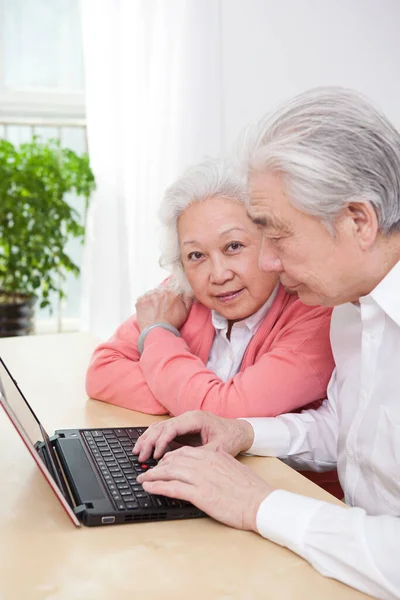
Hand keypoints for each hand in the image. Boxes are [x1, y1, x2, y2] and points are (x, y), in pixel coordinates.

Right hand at [133, 410, 254, 460]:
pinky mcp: (183, 429)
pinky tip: (146, 449)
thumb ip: (200, 455)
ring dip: (147, 439)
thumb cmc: (232, 438)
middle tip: (139, 456)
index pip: (171, 427)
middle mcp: (187, 417)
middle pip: (161, 426)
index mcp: (195, 419)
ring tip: (137, 452)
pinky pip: (164, 432)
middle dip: (149, 441)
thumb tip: (183, 465)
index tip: (154, 456)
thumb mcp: (218, 449)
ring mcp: (184, 422)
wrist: (241, 431)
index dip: (160, 441)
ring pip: (160, 427)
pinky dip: (153, 440)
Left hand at [135, 288, 191, 331]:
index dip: (169, 296)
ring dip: (152, 300)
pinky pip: (142, 299)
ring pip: (151, 294)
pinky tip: (148, 312)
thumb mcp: (185, 312)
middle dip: (161, 297)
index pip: (171, 287)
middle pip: (160, 291)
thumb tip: (187, 292)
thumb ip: (188, 299)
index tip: (168, 301)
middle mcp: (160, 291)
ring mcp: (149, 295)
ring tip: (154, 311)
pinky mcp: (140, 300)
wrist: (158, 332)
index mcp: (172, 292)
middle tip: (161, 308)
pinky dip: (144, 304)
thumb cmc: (171, 324)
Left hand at [137, 446, 273, 531]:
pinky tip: (149, 488)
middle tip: (148, 471)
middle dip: (158, 465)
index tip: (162, 462)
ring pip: (169, 472)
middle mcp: (204, 463)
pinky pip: (172, 488)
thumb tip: (214, 456)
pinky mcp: (200, 494)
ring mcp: (201, 478)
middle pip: (174, 460)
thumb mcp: (235, 466)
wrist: (260, 502)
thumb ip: (221, 460)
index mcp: (213, 456)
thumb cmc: (251, 489)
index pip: (185, 452)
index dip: (170, 457)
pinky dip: (157, 487)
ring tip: (142, 479)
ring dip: (152, 475)